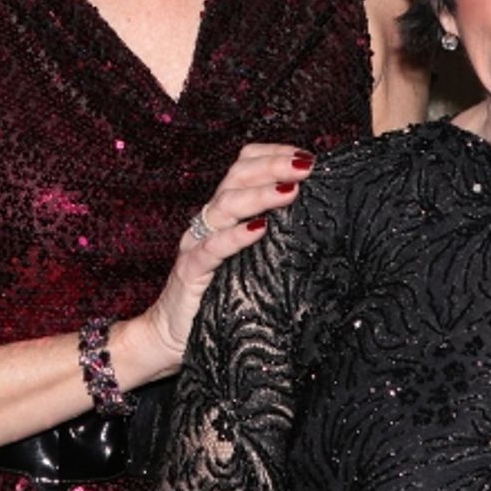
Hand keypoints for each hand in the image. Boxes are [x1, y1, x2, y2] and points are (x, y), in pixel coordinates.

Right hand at [137, 143, 316, 367]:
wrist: (171, 336)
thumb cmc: (221, 294)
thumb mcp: (252, 256)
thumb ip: (274, 232)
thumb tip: (319, 214)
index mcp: (226, 211)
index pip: (245, 165)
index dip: (273, 154)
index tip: (307, 156)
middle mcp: (210, 220)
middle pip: (237, 177)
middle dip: (273, 166)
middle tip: (306, 166)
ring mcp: (197, 243)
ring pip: (225, 205)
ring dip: (259, 194)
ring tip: (290, 190)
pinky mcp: (190, 272)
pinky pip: (212, 248)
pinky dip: (235, 236)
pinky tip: (258, 229)